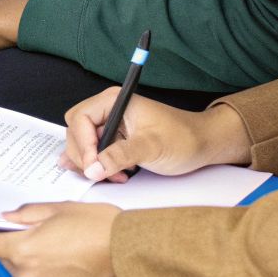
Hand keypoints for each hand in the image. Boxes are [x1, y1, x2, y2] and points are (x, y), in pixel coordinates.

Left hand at [0, 202, 120, 276]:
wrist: (131, 250)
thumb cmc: (97, 224)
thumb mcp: (57, 209)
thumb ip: (25, 215)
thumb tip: (6, 219)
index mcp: (23, 251)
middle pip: (10, 260)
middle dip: (16, 245)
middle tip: (36, 231)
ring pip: (30, 276)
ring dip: (37, 262)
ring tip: (63, 247)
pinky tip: (73, 263)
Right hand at [62, 90, 249, 181]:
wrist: (202, 145)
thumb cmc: (183, 138)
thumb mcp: (151, 147)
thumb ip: (120, 155)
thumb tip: (93, 167)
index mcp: (114, 101)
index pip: (80, 119)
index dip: (82, 143)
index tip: (92, 164)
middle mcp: (109, 110)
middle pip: (76, 132)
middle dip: (84, 156)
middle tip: (99, 174)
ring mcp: (111, 125)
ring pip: (82, 145)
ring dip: (91, 164)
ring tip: (112, 176)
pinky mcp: (114, 140)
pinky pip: (93, 153)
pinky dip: (96, 166)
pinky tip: (108, 175)